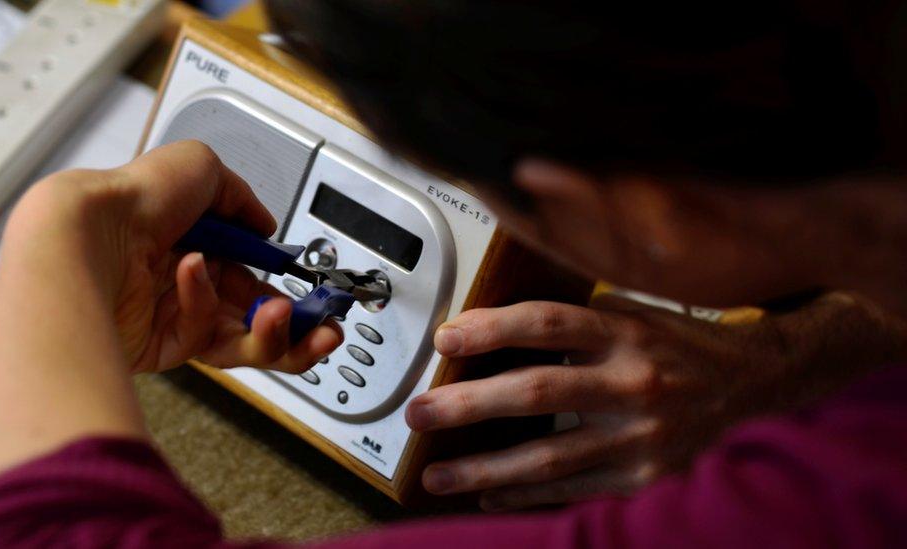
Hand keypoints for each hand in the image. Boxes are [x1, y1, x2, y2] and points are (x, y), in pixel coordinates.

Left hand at [7, 140, 341, 373]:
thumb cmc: (132, 199)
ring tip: (283, 317)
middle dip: (293, 326)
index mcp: (194, 245)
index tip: (311, 292)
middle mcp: (185, 284)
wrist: (86, 237)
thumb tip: (264, 224)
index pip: (250, 275)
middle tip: (321, 326)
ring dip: (272, 334)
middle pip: (253, 318)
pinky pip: (203, 337)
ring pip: (240, 341)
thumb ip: (242, 198)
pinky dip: (203, 303)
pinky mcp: (161, 347)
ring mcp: (174, 318)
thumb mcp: (202, 167)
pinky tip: (193, 272)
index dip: (283, 285)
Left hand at [406, 298, 842, 510]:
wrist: (751, 387)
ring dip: (485, 468)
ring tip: (435, 474)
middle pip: (537, 392)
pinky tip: (489, 496)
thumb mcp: (632, 314)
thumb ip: (573, 322)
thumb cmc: (678, 346)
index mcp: (625, 332)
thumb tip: (492, 331)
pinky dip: (527, 497)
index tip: (445, 340)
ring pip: (549, 457)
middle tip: (419, 412)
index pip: (547, 323)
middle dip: (469, 404)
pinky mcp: (644, 478)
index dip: (491, 329)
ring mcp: (639, 436)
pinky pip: (574, 490)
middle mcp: (632, 383)